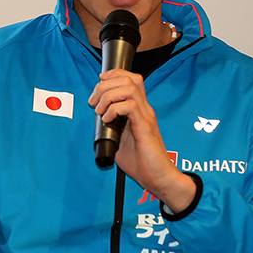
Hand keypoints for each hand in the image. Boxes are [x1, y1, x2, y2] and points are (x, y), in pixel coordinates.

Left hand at [88, 69, 195, 212]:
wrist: (158, 177)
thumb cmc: (142, 162)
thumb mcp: (120, 141)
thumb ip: (111, 127)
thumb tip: (96, 121)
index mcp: (140, 110)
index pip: (131, 79)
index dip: (114, 74)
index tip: (100, 82)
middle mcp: (145, 109)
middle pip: (129, 79)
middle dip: (105, 85)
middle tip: (94, 102)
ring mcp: (146, 117)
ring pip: (129, 88)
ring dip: (108, 96)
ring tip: (100, 111)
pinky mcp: (145, 127)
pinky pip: (130, 106)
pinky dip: (114, 109)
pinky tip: (108, 120)